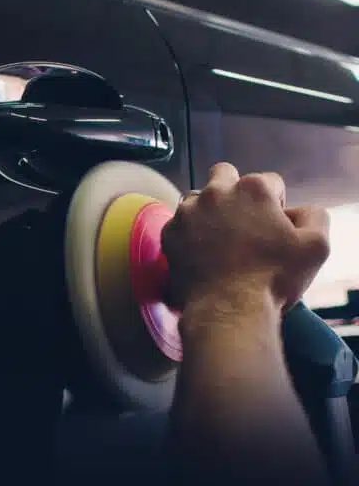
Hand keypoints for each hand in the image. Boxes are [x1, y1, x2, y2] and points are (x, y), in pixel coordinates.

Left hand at [161, 163, 330, 312]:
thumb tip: (297, 211)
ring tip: (219, 237)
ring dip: (208, 210)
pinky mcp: (169, 234)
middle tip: (242, 221)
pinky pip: (178, 223)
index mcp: (253, 189)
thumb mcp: (316, 246)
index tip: (273, 225)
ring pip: (197, 198)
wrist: (228, 310)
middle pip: (225, 175)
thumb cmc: (273, 278)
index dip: (275, 202)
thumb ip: (313, 216)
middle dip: (234, 191)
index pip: (269, 182)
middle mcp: (216, 193)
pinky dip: (188, 232)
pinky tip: (200, 252)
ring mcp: (188, 212)